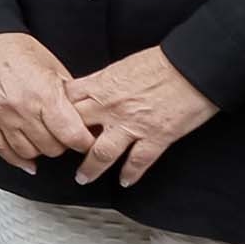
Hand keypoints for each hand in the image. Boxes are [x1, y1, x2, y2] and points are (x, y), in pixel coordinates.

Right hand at [0, 32, 97, 174]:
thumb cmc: (18, 49)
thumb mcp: (54, 68)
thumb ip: (69, 96)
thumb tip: (85, 117)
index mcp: (45, 94)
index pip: (72, 135)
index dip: (85, 143)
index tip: (88, 141)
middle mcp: (22, 108)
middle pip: (52, 148)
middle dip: (63, 145)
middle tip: (65, 136)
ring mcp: (1, 116)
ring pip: (28, 152)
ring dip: (41, 150)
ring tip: (45, 140)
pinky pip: (2, 150)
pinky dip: (16, 160)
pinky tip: (27, 160)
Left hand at [67, 45, 215, 185]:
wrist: (194, 67)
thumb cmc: (162, 62)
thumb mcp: (122, 66)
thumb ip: (103, 82)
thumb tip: (91, 91)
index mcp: (101, 86)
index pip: (66, 103)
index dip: (54, 114)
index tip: (50, 124)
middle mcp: (111, 108)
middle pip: (76, 130)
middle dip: (65, 144)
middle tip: (59, 155)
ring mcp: (133, 125)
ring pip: (101, 153)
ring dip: (90, 168)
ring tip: (83, 177)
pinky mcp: (156, 137)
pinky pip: (138, 161)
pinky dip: (131, 174)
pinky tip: (125, 180)